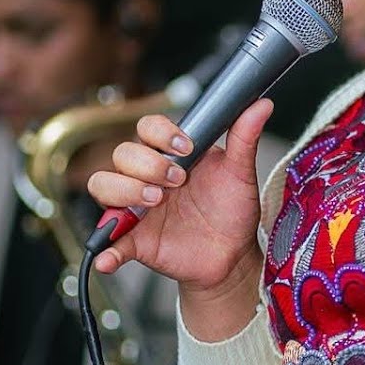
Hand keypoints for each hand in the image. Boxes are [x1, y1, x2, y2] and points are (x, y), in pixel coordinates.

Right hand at [86, 98, 272, 293]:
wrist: (234, 253)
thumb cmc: (232, 209)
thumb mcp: (240, 172)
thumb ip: (245, 138)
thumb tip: (260, 106)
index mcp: (171, 155)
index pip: (147, 128)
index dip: (160, 133)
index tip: (186, 147)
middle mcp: (147, 177)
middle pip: (122, 153)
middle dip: (147, 163)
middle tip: (177, 180)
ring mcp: (136, 207)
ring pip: (103, 185)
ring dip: (124, 189)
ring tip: (155, 201)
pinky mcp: (134, 239)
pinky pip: (109, 243)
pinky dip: (105, 250)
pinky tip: (109, 258)